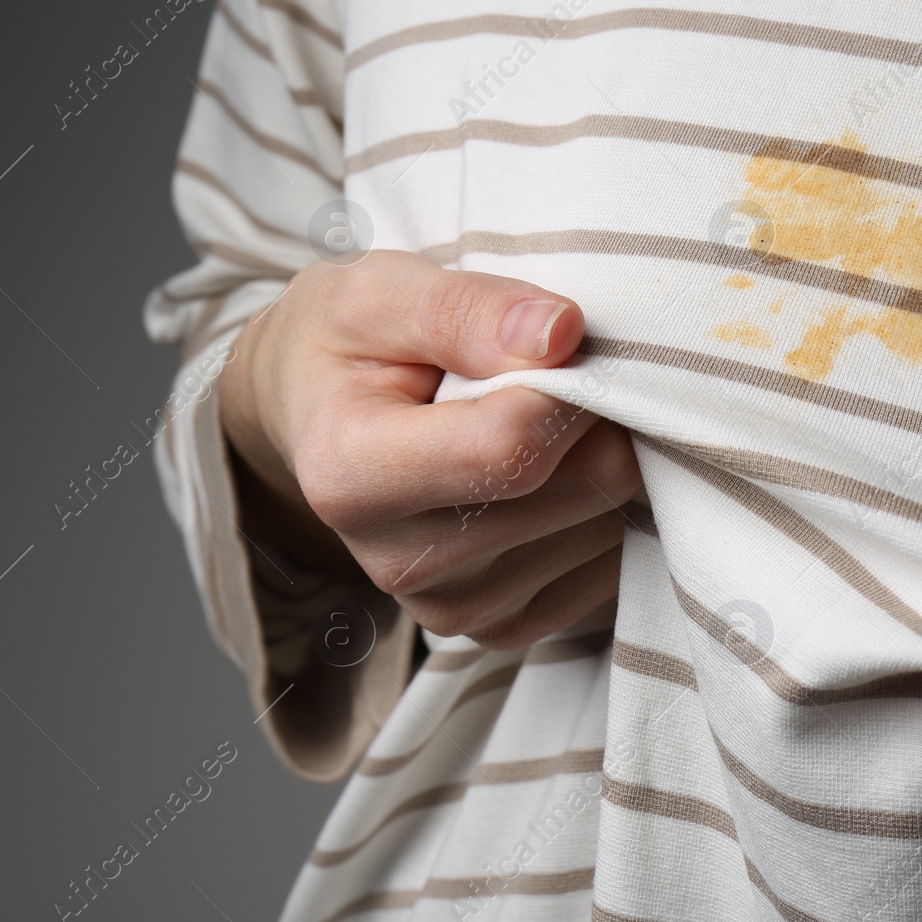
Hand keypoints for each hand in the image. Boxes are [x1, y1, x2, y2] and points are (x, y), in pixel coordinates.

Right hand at [218, 250, 641, 648]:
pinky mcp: (498, 628)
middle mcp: (397, 561)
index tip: (563, 342)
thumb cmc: (348, 345)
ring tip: (545, 420)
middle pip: (573, 487)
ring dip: (603, 459)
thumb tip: (560, 333)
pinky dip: (602, 509)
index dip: (568, 383)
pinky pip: (607, 567)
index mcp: (351, 474)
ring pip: (604, 524)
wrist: (314, 417)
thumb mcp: (379, 293)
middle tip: (559, 375)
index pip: (511, 447)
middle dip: (595, 417)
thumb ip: (465, 309)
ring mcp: (450, 607)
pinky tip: (555, 471)